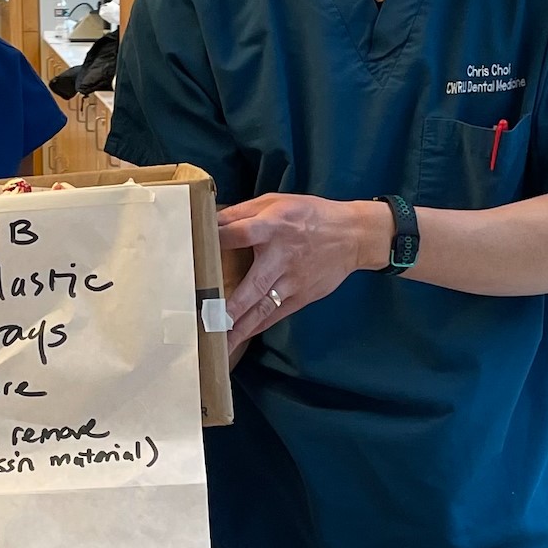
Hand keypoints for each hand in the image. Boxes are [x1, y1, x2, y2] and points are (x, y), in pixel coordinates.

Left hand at [219, 195, 394, 355]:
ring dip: (240, 328)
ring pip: (263, 308)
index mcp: (274, 226)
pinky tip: (238, 339)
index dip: (217, 240)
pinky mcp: (301, 296)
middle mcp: (282, 256)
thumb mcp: (276, 202)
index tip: (193, 252)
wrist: (354, 236)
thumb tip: (212, 221)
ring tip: (219, 345)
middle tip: (208, 322)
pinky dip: (256, 328)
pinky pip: (275, 315)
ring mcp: (293, 280)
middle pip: (254, 284)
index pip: (240, 233)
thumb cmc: (309, 215)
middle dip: (231, 306)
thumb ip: (243, 212)